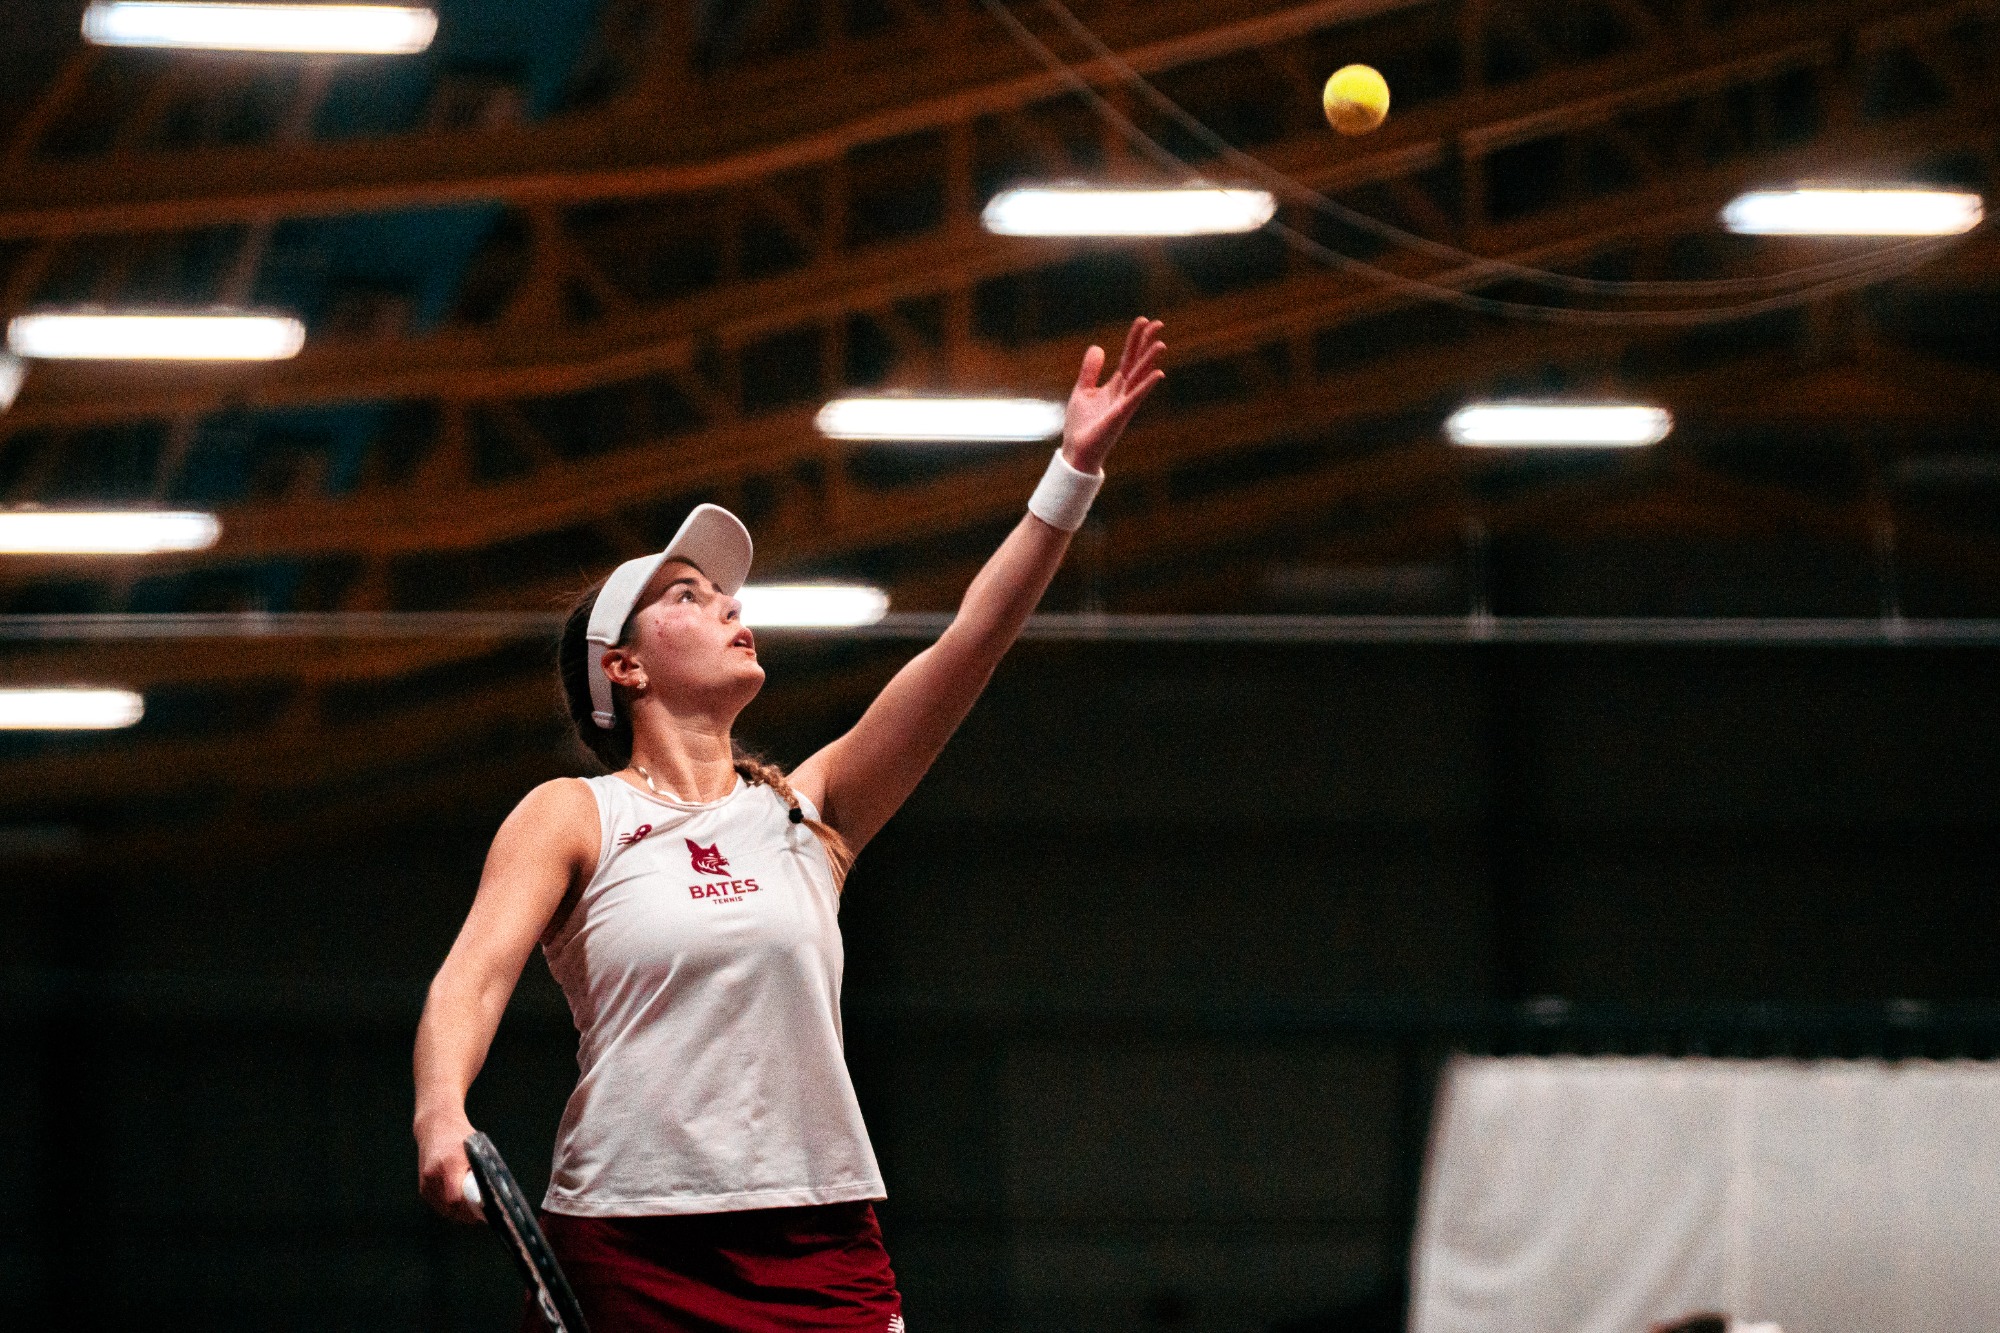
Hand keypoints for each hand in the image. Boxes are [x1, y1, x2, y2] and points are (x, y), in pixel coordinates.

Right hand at [416, 1110, 484, 1223]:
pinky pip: (438, 1205)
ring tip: (474, 1212)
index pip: (455, 1198)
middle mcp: (433, 1175)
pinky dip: (450, 1208)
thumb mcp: (476, 1149)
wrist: (435, 1126)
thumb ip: (481, 1170)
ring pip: (444, 1210)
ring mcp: (426, 1183)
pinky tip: (462, 1207)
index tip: (484, 1212)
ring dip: (459, 1213)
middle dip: (467, 1215)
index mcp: (449, 1164)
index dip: (470, 1209)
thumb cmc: (460, 1136)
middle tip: (483, 1215)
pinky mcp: (423, 1188)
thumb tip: (494, 1193)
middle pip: (450, 1208)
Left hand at [1062, 316, 1165, 474]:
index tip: (1143, 320)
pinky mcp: (1121, 414)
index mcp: (1115, 386)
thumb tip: (1098, 347)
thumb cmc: (1081, 426)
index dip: (1135, 339)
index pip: (1128, 357)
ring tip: (1161, 343)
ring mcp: (1124, 403)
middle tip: (1159, 323)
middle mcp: (1124, 392)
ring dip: (1150, 360)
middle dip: (1147, 343)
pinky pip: (1136, 397)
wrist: (1076, 450)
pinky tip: (1159, 372)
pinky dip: (1146, 384)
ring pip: (1140, 377)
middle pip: (1138, 362)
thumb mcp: (1082, 391)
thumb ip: (1090, 370)